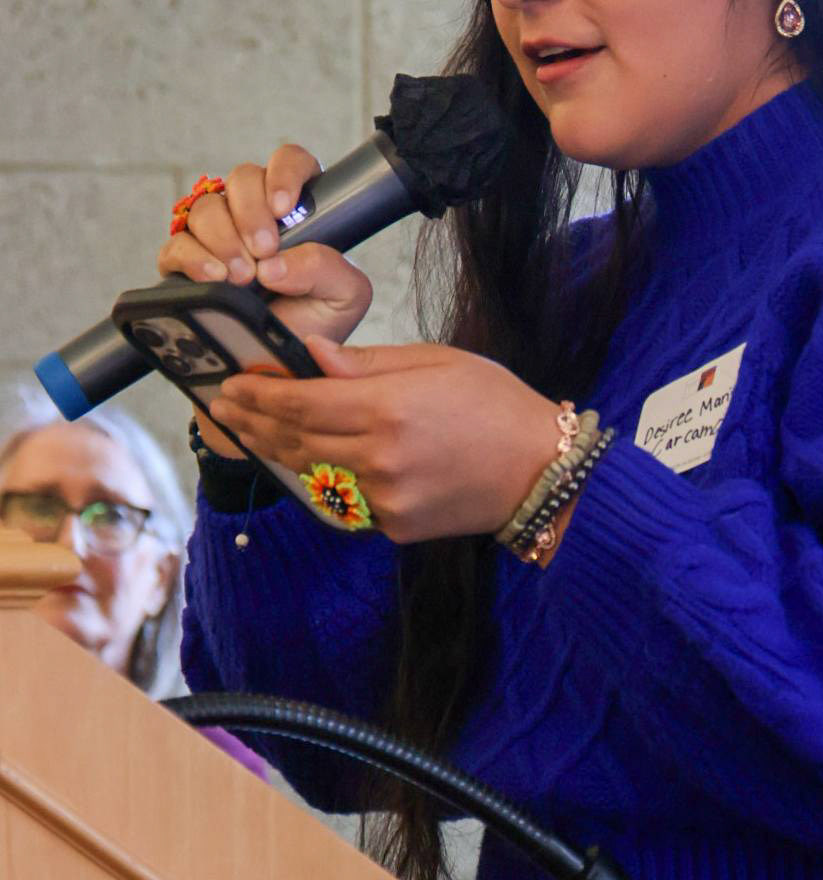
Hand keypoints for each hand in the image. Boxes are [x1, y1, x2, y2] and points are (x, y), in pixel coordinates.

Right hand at [157, 147, 372, 455]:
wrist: (276, 375)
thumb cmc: (315, 328)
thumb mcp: (344, 299)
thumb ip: (327, 268)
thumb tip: (275, 263)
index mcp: (298, 212)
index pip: (290, 162)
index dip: (284, 172)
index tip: (284, 208)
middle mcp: (254, 216)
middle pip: (241, 178)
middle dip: (251, 212)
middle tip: (264, 251)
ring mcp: (217, 237)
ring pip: (206, 207)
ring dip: (223, 237)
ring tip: (241, 277)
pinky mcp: (183, 266)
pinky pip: (175, 245)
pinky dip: (192, 258)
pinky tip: (213, 278)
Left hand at [208, 336, 563, 541]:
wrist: (539, 471)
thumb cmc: (494, 404)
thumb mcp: (436, 361)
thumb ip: (368, 363)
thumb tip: (313, 354)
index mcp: (388, 407)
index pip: (301, 401)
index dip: (260, 394)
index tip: (232, 384)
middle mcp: (379, 456)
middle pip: (295, 439)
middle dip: (254, 421)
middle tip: (225, 407)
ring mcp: (384, 497)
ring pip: (310, 473)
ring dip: (274, 451)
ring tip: (249, 431)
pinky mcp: (393, 525)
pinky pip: (342, 499)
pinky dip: (318, 478)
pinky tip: (300, 460)